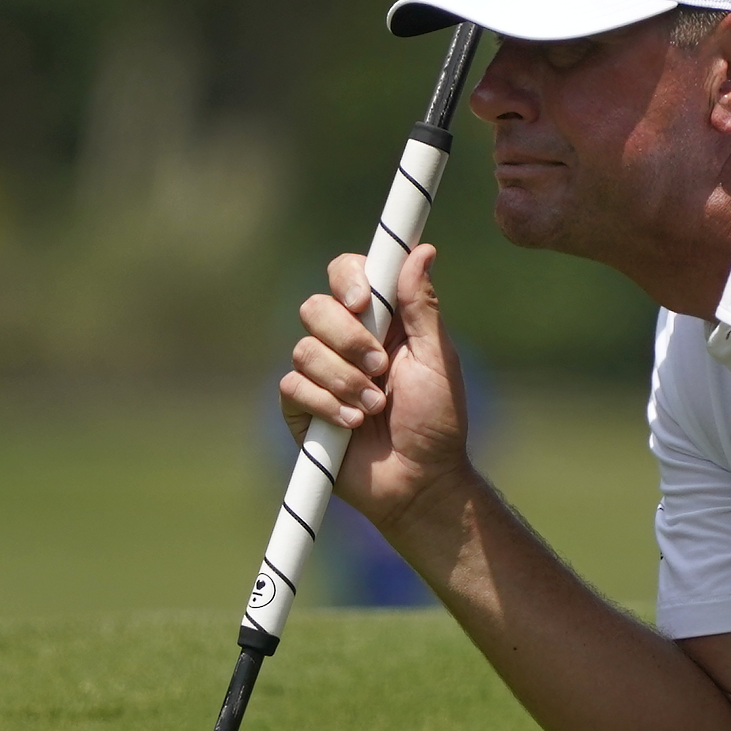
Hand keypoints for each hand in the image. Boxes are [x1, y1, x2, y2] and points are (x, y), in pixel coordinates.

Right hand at [278, 242, 467, 536]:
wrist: (419, 481)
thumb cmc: (436, 421)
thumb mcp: (436, 360)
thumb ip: (422, 306)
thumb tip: (422, 250)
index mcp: (380, 320)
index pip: (348, 275)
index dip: (348, 279)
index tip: (363, 302)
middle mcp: (344, 341)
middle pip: (316, 307)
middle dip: (347, 339)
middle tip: (379, 368)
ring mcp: (319, 374)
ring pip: (304, 349)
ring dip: (344, 380)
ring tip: (374, 407)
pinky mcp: (301, 408)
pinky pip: (293, 387)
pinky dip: (326, 405)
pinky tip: (352, 425)